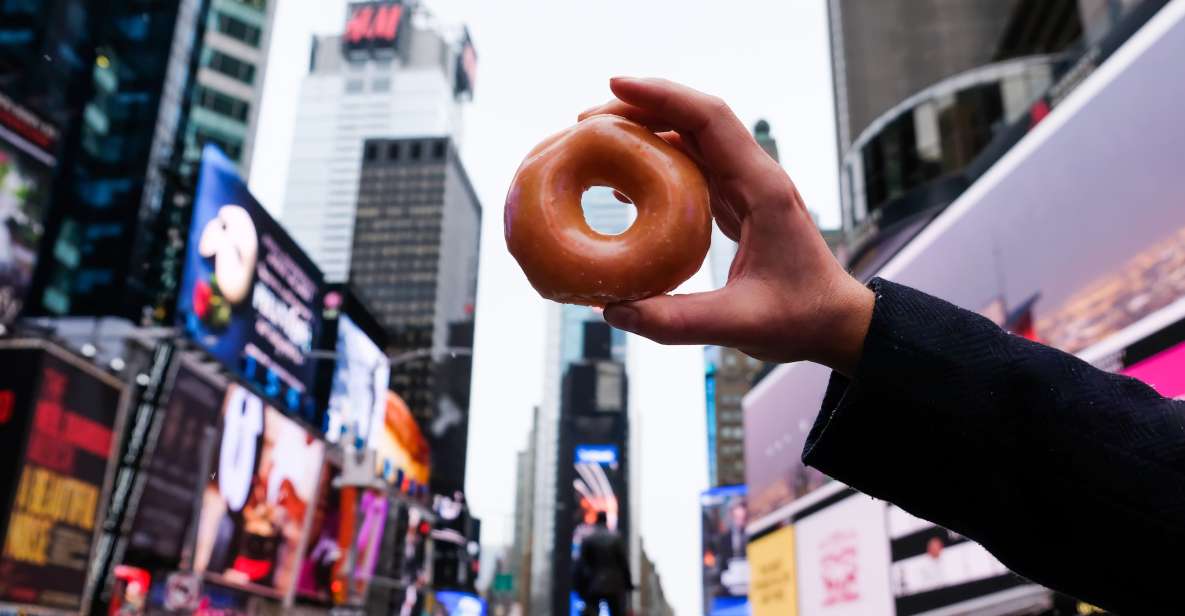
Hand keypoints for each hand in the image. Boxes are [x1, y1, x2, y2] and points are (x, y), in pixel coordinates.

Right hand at [579, 77, 873, 374]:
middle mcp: (755, 177)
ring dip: (646, 132)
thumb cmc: (801, 319)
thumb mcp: (739, 325)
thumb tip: (612, 311)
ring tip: (595, 142)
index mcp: (762, 189)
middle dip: (640, 108)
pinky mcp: (738, 203)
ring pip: (691, 140)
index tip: (615, 85)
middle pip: (693, 120)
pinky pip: (692, 168)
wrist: (837, 323)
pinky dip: (656, 162)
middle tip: (585, 121)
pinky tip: (623, 181)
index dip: (662, 96)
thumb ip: (676, 322)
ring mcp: (746, 187)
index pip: (709, 120)